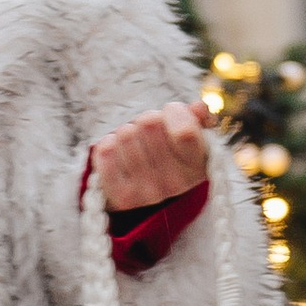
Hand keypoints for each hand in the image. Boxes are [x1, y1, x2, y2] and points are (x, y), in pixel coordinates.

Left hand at [91, 101, 206, 217]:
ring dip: (127, 131)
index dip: (173, 112)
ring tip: (135, 143)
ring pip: (126, 134)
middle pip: (150, 125)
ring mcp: (149, 194)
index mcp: (199, 167)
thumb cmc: (171, 154)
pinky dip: (109, 144)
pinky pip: (106, 151)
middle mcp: (177, 185)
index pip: (184, 133)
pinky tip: (118, 152)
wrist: (146, 193)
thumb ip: (196, 120)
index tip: (171, 113)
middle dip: (147, 119)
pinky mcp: (123, 197)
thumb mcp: (189, 136)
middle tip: (149, 131)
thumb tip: (199, 108)